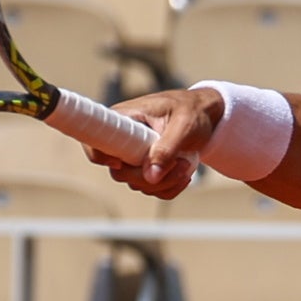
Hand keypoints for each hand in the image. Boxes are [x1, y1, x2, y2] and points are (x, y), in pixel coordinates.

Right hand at [98, 86, 220, 199]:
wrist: (206, 115)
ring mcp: (134, 157)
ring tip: (185, 164)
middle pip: (119, 172)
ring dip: (165, 182)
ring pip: (137, 184)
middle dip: (149, 176)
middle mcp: (123, 140)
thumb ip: (166, 149)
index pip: (94, 140)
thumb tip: (150, 177)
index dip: (99, 155)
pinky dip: (169, 187)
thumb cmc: (192, 111)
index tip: (120, 163)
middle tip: (179, 164)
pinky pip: (152, 189)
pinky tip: (184, 173)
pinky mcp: (147, 169)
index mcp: (123, 120)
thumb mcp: (183, 125)